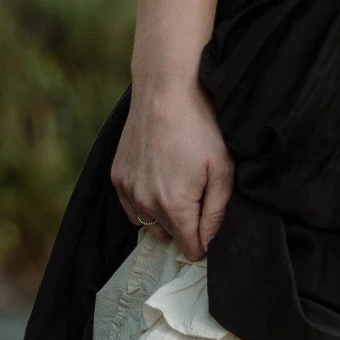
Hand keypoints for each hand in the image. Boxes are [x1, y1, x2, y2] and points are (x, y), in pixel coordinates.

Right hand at [111, 77, 233, 262]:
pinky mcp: (117, 177)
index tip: (208, 228)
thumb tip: (208, 244)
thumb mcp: (222, 170)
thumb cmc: (199, 127)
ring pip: (148, 225)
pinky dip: (144, 203)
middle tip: (195, 199)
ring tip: (176, 189)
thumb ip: (216, 214)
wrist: (165, 90)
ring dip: (162, 218)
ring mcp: (128, 191)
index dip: (202, 243)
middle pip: (169, 238)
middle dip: (183, 228)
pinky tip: (157, 181)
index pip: (190, 249)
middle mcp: (147, 204)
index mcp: (175, 207)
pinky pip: (132, 208)